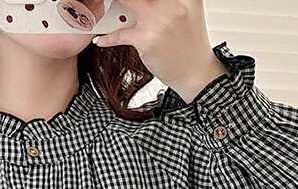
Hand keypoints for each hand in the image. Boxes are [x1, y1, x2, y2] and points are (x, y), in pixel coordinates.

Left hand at [93, 0, 229, 103]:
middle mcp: (174, 4)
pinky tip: (102, 39)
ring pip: (127, 3)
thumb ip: (170, 2)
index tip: (132, 1)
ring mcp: (159, 21)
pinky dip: (108, 38)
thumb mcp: (187, 13)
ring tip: (107, 10)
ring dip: (113, 7)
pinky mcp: (147, 39)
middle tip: (116, 3)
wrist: (194, 73)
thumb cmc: (189, 47)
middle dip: (124, 0)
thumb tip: (146, 3)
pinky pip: (119, 34)